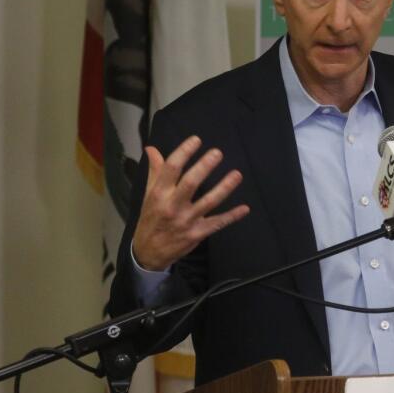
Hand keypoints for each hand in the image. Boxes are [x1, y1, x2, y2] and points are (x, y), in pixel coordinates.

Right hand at [131, 136, 248, 271]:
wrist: (148, 252)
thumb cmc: (151, 219)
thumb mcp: (149, 195)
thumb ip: (155, 172)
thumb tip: (152, 149)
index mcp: (159, 194)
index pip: (171, 168)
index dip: (184, 152)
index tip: (196, 140)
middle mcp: (172, 206)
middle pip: (191, 183)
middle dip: (205, 166)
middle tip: (217, 153)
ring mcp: (186, 221)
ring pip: (209, 202)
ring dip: (224, 187)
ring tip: (237, 174)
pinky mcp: (197, 233)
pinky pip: (217, 223)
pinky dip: (232, 216)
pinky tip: (245, 208)